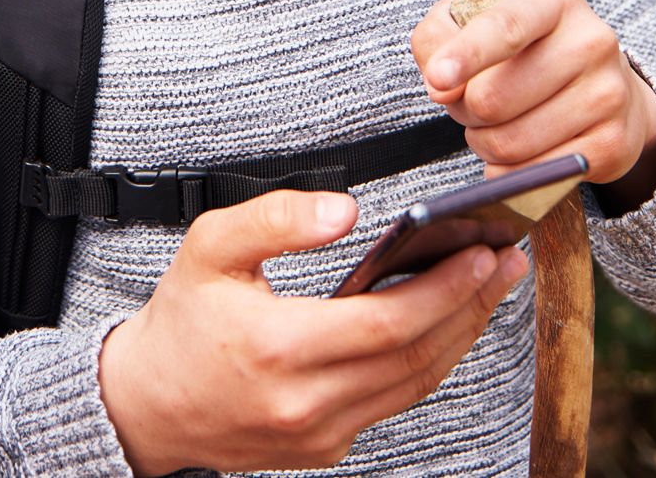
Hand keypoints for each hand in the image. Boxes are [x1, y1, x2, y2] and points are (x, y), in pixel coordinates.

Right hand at [96, 190, 527, 474]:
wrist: (147, 404)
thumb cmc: (182, 318)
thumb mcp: (210, 246)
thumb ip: (276, 217)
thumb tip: (347, 210)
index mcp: (277, 349)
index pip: (386, 325)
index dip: (443, 290)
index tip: (483, 251)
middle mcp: (303, 403)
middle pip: (415, 357)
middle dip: (470, 305)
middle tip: (508, 260)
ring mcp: (318, 432)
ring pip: (414, 384)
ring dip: (461, 334)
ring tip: (491, 285)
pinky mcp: (326, 445)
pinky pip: (393, 400)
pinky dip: (427, 359)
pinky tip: (447, 320)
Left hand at [413, 0, 655, 205]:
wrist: (603, 86)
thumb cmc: (524, 51)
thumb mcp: (477, 22)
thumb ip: (438, 39)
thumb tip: (441, 86)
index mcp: (553, 0)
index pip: (506, 26)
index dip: (468, 54)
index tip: (437, 79)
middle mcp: (591, 40)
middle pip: (493, 98)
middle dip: (465, 111)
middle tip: (475, 104)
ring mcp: (607, 93)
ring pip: (510, 143)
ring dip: (486, 144)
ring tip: (500, 126)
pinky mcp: (613, 143)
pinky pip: (535, 176)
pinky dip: (511, 173)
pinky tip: (520, 154)